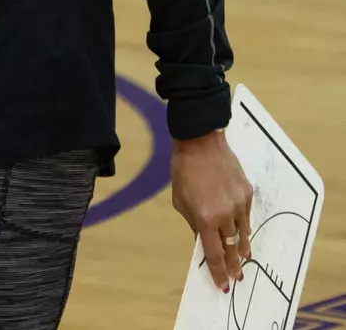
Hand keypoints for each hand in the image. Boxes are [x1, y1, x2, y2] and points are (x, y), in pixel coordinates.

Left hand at [171, 130, 252, 292]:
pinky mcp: (247, 193)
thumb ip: (194, 224)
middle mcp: (226, 214)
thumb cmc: (184, 170)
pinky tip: (241, 230)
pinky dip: (243, 225)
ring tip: (243, 258)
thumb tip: (204, 242)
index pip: (215, 254)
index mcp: (206, 218)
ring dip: (242, 247)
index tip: (223, 286)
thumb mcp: (181, 201)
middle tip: (237, 278)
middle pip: (233, 248)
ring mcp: (239, 203)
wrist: (200, 141)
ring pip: (243, 233)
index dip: (219, 272)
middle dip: (234, 265)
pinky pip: (246, 215)